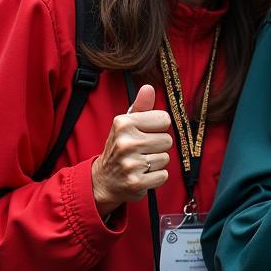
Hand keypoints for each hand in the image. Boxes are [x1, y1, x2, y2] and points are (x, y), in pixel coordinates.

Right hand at [90, 83, 172, 216]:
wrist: (103, 180)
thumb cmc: (120, 148)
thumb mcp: (126, 125)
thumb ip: (141, 106)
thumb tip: (148, 88)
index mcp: (124, 123)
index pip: (164, 119)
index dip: (158, 128)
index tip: (145, 133)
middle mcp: (126, 142)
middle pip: (167, 140)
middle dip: (157, 146)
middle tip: (141, 151)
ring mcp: (131, 164)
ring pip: (165, 158)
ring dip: (156, 162)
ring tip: (140, 163)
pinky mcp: (136, 182)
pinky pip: (164, 175)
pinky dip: (155, 177)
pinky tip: (141, 174)